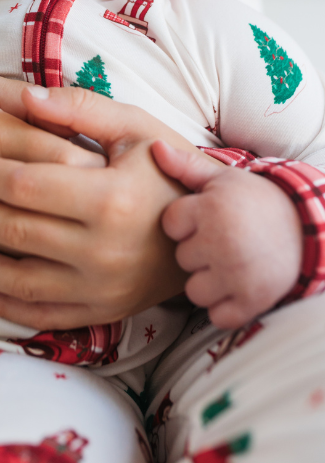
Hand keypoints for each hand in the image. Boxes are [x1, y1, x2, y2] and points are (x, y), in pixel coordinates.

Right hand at [0, 75, 103, 252]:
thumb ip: (23, 97)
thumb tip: (68, 110)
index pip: (62, 156)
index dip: (94, 167)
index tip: (112, 170)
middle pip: (50, 201)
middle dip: (86, 206)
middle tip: (107, 208)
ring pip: (22, 241)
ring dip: (57, 241)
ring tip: (81, 235)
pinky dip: (18, 267)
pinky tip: (45, 264)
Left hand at [0, 86, 196, 328]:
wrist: (214, 231)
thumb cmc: (170, 170)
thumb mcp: (137, 128)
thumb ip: (81, 110)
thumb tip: (26, 97)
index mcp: (110, 198)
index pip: (26, 184)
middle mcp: (102, 249)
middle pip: (13, 230)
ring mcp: (100, 287)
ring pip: (18, 279)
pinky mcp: (101, 310)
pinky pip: (41, 314)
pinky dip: (1, 302)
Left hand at [156, 142, 302, 328]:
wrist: (308, 228)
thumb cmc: (258, 201)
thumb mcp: (223, 178)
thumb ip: (185, 165)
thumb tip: (154, 146)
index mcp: (211, 209)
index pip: (170, 224)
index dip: (185, 222)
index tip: (204, 219)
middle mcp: (222, 242)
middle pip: (182, 258)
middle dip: (197, 251)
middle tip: (222, 241)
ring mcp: (237, 274)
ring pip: (194, 291)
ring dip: (208, 283)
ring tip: (228, 265)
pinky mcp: (253, 301)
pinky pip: (217, 316)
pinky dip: (226, 307)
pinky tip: (237, 287)